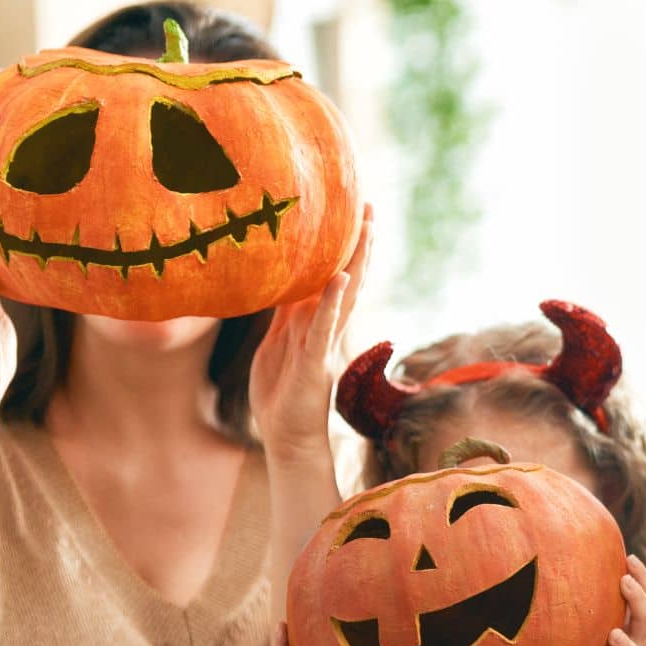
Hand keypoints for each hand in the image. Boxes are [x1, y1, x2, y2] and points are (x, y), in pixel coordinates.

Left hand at [250, 206, 371, 457]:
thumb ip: (283, 316)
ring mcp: (324, 345)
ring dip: (355, 262)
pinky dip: (331, 303)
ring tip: (367, 229)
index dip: (340, 247)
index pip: (330, 277)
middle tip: (369, 206)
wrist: (286, 439)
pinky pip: (324, 328)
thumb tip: (280, 284)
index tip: (349, 214)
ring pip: (345, 296)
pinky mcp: (316, 364)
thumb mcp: (276, 345)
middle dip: (359, 244)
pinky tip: (338, 278)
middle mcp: (326, 329)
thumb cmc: (280, 395)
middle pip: (348, 278)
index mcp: (314, 324)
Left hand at [580, 555, 645, 645]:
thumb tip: (592, 559)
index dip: (643, 576)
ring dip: (623, 644)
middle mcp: (638, 642)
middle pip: (645, 619)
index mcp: (639, 624)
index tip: (630, 557)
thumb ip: (615, 600)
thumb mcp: (622, 623)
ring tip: (613, 634)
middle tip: (624, 580)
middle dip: (637, 599)